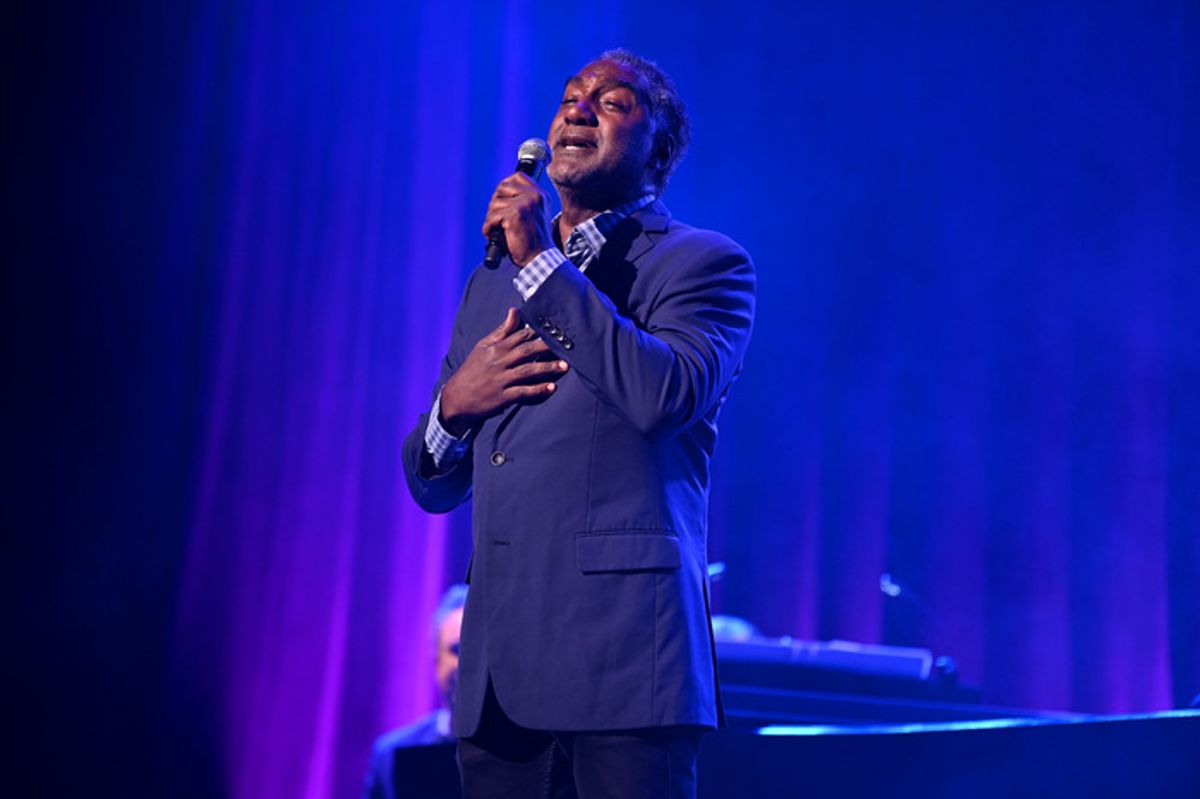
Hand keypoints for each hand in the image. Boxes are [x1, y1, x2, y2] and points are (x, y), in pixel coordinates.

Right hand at [439, 308, 568, 434]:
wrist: (456, 398)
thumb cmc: (472, 370)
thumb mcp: (483, 347)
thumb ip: (502, 331)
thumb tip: (514, 311)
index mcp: (495, 348)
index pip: (520, 335)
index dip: (539, 332)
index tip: (556, 330)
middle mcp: (499, 362)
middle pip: (527, 351)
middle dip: (547, 348)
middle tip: (566, 346)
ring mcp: (501, 379)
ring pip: (528, 371)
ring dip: (547, 368)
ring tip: (564, 366)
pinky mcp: (502, 397)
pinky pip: (523, 392)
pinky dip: (538, 390)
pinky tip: (552, 387)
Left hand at [481, 173, 553, 266]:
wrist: (539, 258)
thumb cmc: (533, 241)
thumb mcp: (533, 215)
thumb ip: (522, 201)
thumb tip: (499, 194)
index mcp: (540, 195)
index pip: (517, 177)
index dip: (504, 188)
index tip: (501, 202)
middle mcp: (534, 196)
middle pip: (502, 188)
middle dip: (495, 204)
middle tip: (498, 219)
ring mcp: (525, 204)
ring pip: (494, 204)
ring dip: (491, 219)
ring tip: (499, 230)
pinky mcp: (514, 215)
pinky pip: (491, 217)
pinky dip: (488, 228)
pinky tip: (494, 235)